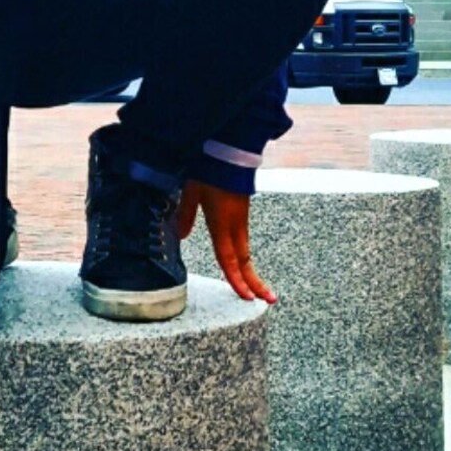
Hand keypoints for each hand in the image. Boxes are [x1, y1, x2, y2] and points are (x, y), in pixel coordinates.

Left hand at [176, 181, 275, 305]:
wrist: (230, 149)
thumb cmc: (209, 169)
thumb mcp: (191, 190)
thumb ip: (186, 213)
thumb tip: (182, 235)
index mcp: (222, 222)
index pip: (229, 258)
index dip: (236, 279)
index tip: (247, 298)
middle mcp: (235, 224)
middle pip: (244, 259)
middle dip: (255, 282)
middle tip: (268, 301)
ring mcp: (241, 218)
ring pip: (246, 250)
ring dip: (251, 270)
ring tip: (261, 290)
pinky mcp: (242, 211)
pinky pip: (243, 239)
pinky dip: (245, 256)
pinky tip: (244, 264)